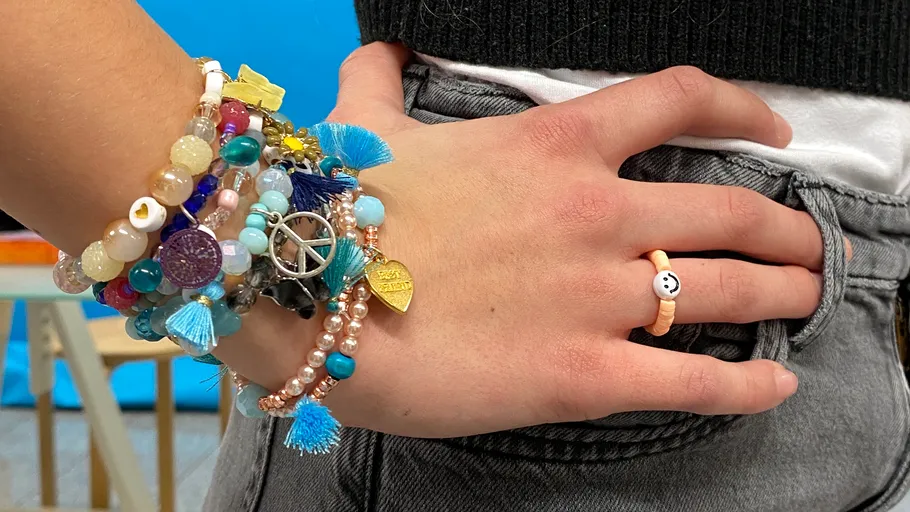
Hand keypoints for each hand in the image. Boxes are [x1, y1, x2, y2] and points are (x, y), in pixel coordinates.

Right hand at [217, 43, 826, 437]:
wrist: (310, 302)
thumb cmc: (346, 217)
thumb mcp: (366, 129)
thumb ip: (381, 80)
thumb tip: (378, 47)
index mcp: (555, 147)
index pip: (680, 100)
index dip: (742, 107)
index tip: (773, 128)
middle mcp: (596, 213)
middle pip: (733, 208)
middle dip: (786, 228)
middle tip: (803, 245)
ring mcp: (596, 295)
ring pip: (730, 287)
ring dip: (783, 291)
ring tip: (803, 297)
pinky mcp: (583, 373)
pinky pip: (693, 379)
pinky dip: (747, 384)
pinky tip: (776, 384)